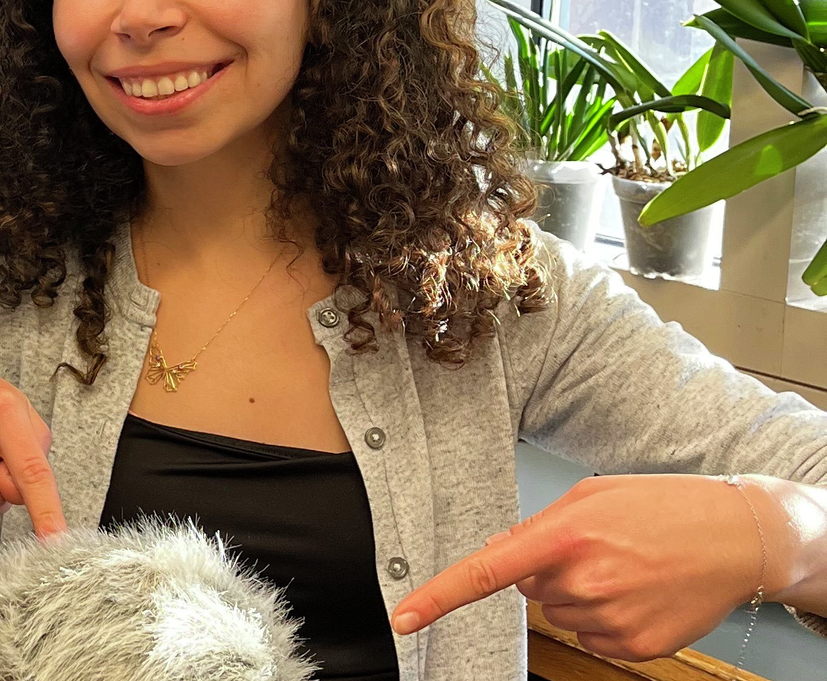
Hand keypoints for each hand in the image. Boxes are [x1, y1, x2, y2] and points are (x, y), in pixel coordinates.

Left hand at [391, 474, 781, 660]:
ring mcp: (610, 618)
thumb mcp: (592, 495)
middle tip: (599, 549)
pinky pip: (591, 638)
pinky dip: (606, 620)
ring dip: (581, 595)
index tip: (403, 618)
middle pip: (529, 589)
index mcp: (565, 536)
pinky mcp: (635, 646)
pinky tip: (638, 593)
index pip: (485, 573)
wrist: (738, 537)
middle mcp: (584, 581)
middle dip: (551, 571)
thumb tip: (500, 550)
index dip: (438, 597)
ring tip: (626, 568)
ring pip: (559, 614)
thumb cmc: (665, 507)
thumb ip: (538, 525)